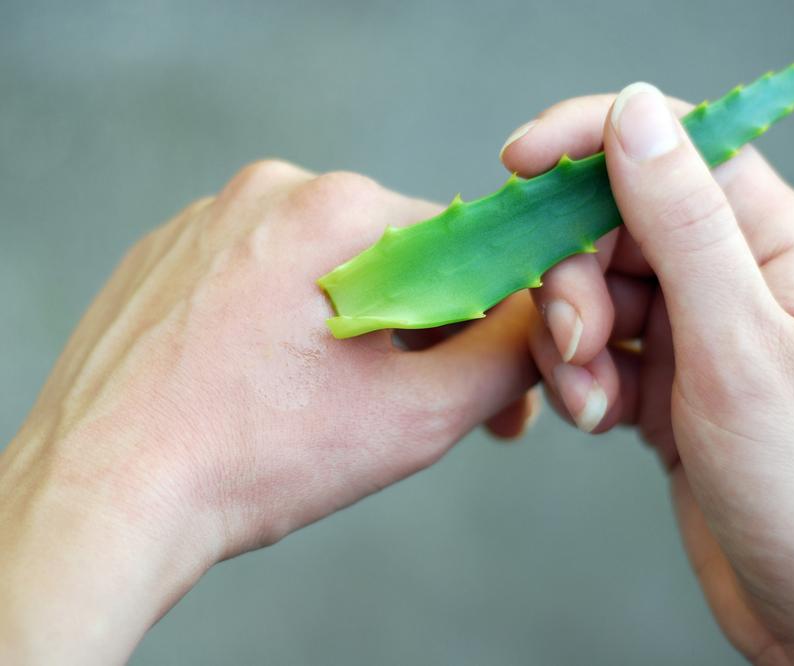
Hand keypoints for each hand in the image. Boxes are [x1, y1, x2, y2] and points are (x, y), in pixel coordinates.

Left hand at [0, 162, 537, 663]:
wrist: (102, 496)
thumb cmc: (251, 458)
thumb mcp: (414, 416)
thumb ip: (505, 359)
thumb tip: (540, 327)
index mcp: (333, 209)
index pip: (459, 244)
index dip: (488, 316)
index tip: (489, 379)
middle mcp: (265, 192)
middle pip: (390, 256)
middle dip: (420, 332)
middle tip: (415, 408)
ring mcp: (204, 222)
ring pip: (322, 269)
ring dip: (352, 331)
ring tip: (332, 407)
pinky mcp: (165, 260)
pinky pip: (257, 280)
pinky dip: (284, 327)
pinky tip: (271, 389)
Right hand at [501, 86, 793, 663]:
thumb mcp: (741, 345)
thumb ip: (684, 225)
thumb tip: (637, 115)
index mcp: (775, 243)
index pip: (677, 147)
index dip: (592, 140)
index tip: (518, 163)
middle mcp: (733, 275)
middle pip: (617, 224)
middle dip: (574, 278)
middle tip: (575, 342)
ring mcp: (695, 329)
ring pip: (595, 290)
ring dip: (571, 341)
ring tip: (589, 399)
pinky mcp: (663, 378)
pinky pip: (595, 348)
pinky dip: (581, 379)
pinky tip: (598, 418)